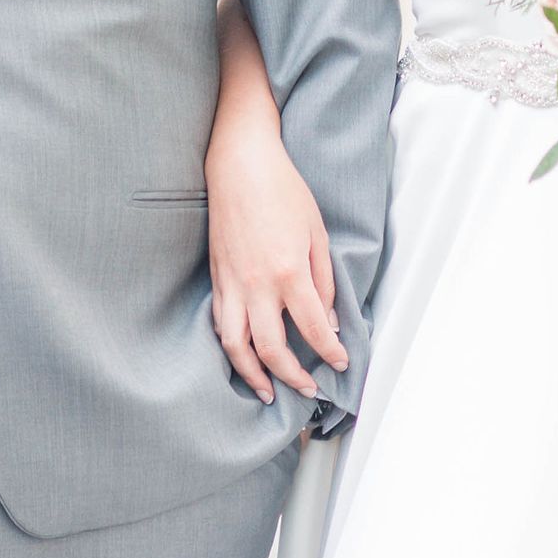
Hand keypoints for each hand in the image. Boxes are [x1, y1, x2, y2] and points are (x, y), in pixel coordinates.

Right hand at [207, 131, 347, 406]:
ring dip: (253, 375)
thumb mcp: (318, 233)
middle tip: (309, 390)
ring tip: (268, 391)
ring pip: (237, 346)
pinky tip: (244, 358)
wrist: (240, 166)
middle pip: (273, 349)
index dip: (330, 353)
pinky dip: (232, 348)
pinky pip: (221, 324)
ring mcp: (233, 284)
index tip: (340, 364)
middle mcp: (259, 286)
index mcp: (290, 272)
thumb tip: (327, 320)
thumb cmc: (283, 191)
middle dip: (293, 377)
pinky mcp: (217, 278)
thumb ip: (323, 281)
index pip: (313, 329)